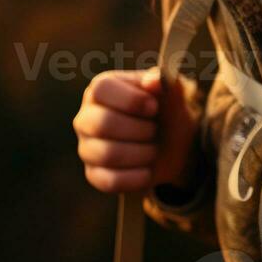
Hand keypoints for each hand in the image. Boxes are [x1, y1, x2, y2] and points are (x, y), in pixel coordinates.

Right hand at [74, 66, 200, 193]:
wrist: (175, 145)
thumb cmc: (168, 111)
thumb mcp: (173, 94)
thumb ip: (165, 82)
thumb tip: (155, 80)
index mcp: (102, 89)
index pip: (101, 88)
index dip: (131, 99)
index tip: (154, 107)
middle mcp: (86, 117)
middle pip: (102, 123)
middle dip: (140, 130)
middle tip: (154, 130)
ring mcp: (87, 147)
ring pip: (107, 154)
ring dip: (142, 153)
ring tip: (153, 149)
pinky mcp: (93, 174)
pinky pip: (109, 180)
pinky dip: (136, 177)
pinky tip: (148, 170)